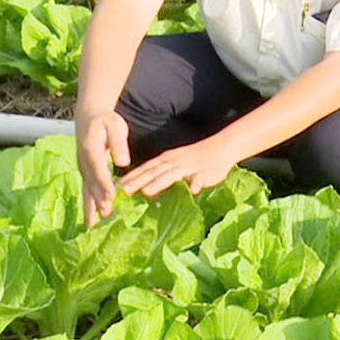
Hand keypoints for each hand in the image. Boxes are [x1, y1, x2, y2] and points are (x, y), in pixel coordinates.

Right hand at [76, 110, 130, 227]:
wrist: (88, 118)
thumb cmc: (105, 121)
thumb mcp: (115, 126)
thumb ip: (118, 144)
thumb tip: (122, 162)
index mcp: (91, 149)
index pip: (98, 168)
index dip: (104, 182)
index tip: (111, 196)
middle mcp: (84, 161)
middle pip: (91, 183)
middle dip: (98, 199)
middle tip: (107, 215)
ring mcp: (83, 168)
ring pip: (86, 190)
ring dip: (90, 206)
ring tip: (93, 225)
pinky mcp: (85, 173)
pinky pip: (86, 190)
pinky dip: (88, 205)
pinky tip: (91, 220)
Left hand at [119, 136, 238, 198]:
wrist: (221, 147)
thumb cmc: (197, 159)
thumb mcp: (177, 165)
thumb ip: (164, 175)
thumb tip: (148, 188)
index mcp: (167, 159)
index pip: (146, 168)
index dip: (132, 176)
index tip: (118, 185)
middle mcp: (174, 161)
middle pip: (153, 171)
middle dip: (138, 181)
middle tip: (123, 191)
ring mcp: (189, 166)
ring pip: (172, 174)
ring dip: (159, 182)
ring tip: (146, 191)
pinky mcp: (204, 172)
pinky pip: (200, 178)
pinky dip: (196, 183)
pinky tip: (192, 190)